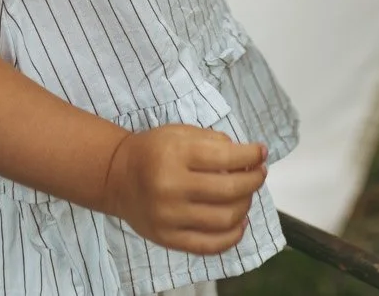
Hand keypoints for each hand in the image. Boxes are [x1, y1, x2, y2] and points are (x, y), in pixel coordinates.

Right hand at [103, 125, 267, 254]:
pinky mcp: (168, 238)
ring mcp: (169, 217)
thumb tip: (248, 158)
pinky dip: (233, 237)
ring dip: (246, 206)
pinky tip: (240, 223)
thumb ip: (214, 141)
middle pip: (230, 190)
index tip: (262, 153)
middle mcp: (171, 186)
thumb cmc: (153, 151)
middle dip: (253, 181)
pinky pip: (210, 245)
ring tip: (246, 196)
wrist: (116, 177)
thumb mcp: (180, 133)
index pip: (227, 157)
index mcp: (175, 154)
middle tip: (259, 174)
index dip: (252, 156)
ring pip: (225, 219)